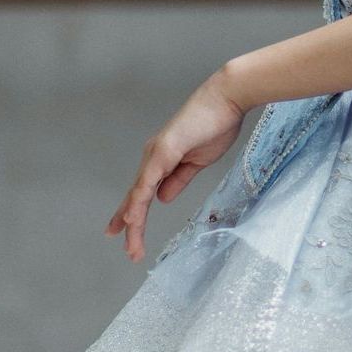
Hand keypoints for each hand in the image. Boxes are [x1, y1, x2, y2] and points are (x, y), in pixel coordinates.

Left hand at [105, 67, 245, 263]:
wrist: (227, 100)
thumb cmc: (216, 125)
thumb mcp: (197, 162)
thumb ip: (179, 180)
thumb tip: (163, 199)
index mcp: (162, 161)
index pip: (143, 193)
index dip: (133, 213)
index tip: (124, 232)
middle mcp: (153, 158)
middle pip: (137, 197)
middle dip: (130, 225)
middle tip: (129, 251)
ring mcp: (155, 154)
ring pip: (139, 194)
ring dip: (133, 220)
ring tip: (129, 244)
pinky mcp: (162, 151)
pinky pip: (147, 182)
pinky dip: (138, 201)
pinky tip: (132, 218)